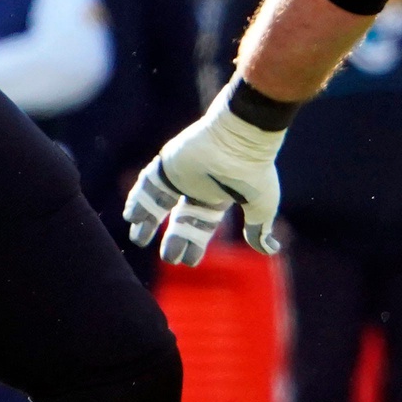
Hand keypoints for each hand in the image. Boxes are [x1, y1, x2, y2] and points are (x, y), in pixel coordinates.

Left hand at [124, 91, 288, 265]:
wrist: (241, 140)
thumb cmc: (254, 173)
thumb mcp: (261, 207)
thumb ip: (259, 229)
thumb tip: (270, 251)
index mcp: (219, 197)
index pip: (203, 224)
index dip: (195, 242)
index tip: (188, 261)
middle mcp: (199, 187)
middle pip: (180, 217)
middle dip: (173, 237)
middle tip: (168, 258)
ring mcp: (181, 175)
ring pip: (159, 200)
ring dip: (147, 219)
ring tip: (137, 238)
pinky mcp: (167, 163)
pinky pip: (148, 181)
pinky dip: (138, 198)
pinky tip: (131, 216)